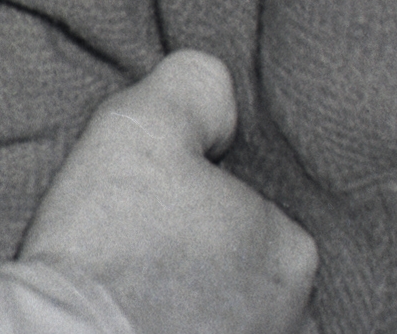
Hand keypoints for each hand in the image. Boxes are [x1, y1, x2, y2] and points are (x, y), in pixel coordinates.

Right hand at [17, 52, 317, 333]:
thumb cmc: (106, 246)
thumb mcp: (144, 123)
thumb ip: (198, 87)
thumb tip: (222, 101)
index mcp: (290, 254)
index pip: (259, 218)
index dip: (204, 210)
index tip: (158, 216)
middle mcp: (289, 322)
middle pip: (250, 281)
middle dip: (207, 270)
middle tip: (144, 262)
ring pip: (229, 322)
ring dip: (193, 311)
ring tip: (134, 301)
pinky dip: (176, 332)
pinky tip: (132, 324)